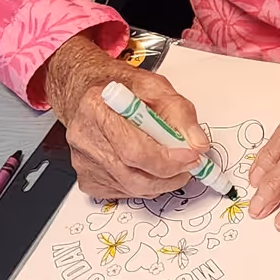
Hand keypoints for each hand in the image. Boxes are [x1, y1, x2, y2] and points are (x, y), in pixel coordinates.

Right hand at [42, 35, 210, 202]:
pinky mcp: (85, 179)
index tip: (191, 156)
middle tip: (188, 165)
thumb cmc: (120, 88)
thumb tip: (197, 144)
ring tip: (171, 164)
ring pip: (131, 189)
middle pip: (133, 176)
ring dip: (160, 182)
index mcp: (98, 108)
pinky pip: (122, 193)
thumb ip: (180, 112)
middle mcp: (84, 137)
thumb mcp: (155, 86)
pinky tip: (145, 166)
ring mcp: (82, 162)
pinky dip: (143, 185)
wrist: (89, 92)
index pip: (135, 150)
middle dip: (169, 176)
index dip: (168, 160)